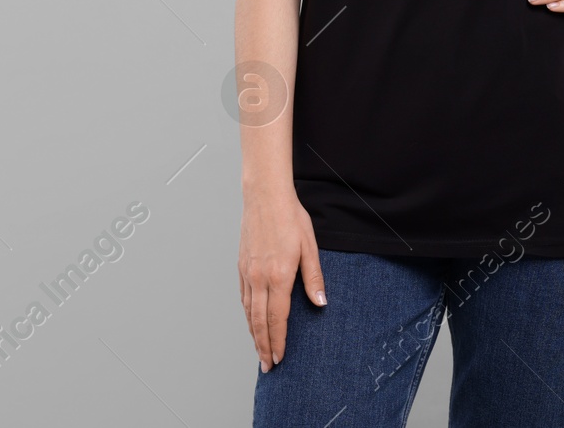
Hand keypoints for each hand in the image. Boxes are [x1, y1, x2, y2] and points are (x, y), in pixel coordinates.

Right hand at [239, 188, 325, 372]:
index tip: (280, 358)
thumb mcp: (310, 246)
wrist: (264, 196)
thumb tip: (321, 303)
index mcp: (278, 275)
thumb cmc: (290, 218)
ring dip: (254, 335)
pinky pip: (243, 298)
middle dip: (263, 347)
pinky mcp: (241, 266)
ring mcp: (247, 273)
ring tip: (259, 351)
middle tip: (267, 366)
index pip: (277, 318)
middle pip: (259, 322)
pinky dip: (247, 316)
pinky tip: (252, 322)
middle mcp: (259, 278)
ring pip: (249, 312)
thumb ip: (314, 277)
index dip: (278, 341)